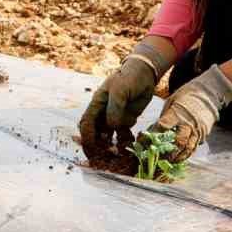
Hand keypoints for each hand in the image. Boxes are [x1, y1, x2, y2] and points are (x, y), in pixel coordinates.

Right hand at [79, 39, 171, 155]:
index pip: (86, 124)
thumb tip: (111, 126)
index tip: (91, 149)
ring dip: (110, 147)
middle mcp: (103, 113)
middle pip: (95, 133)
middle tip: (102, 158)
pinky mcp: (126, 120)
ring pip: (109, 136)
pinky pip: (122, 135)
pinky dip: (124, 142)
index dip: (86, 137)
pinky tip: (129, 145)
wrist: (144, 74)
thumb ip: (114, 109)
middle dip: (97, 146)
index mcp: (97, 104)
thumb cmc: (128, 78)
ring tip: (116, 156)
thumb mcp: (119, 90)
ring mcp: (114, 117)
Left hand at [148, 65, 231, 162]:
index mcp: (177, 113)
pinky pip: (194, 147)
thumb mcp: (171, 101)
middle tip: (158, 158)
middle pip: (178, 142)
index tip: (144, 143)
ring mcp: (197, 130)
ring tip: (168, 162)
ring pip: (188, 148)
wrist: (207, 93)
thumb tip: (153, 132)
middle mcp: (188, 123)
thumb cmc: (186, 96)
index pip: (163, 127)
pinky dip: (186, 154)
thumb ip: (164, 117)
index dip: (153, 137)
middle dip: (168, 152)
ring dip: (177, 157)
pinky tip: (178, 158)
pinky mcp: (203, 134)